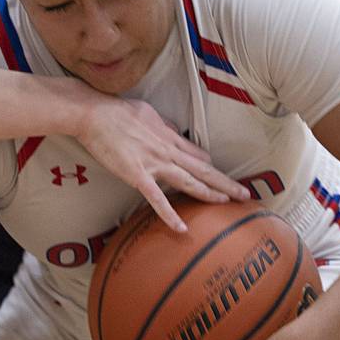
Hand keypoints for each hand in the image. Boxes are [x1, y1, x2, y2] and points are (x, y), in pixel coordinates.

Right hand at [77, 99, 249, 231]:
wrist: (95, 114)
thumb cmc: (117, 111)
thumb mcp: (148, 112)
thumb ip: (163, 124)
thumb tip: (174, 130)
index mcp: (169, 136)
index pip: (197, 155)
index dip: (211, 167)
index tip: (222, 178)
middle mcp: (167, 151)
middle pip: (203, 169)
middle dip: (225, 182)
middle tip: (244, 193)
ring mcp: (154, 164)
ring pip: (188, 181)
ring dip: (210, 193)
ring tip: (227, 203)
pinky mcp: (137, 175)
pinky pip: (157, 199)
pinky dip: (170, 214)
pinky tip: (182, 228)